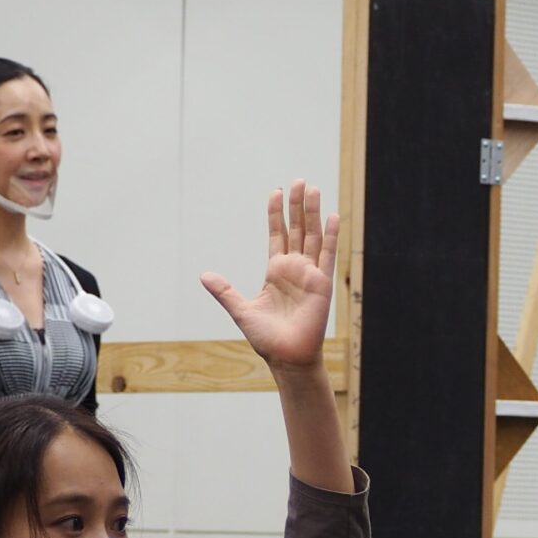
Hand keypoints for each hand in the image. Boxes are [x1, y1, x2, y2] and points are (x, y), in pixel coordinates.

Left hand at [203, 182, 337, 372]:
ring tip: (312, 189)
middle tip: (297, 181)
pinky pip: (327, 255)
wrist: (286, 356)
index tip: (275, 192)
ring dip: (313, 213)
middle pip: (297, 229)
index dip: (276, 214)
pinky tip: (333, 216)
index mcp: (276, 271)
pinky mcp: (322, 283)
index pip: (277, 235)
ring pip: (312, 236)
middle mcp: (294, 268)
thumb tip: (204, 275)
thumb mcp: (241, 310)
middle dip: (296, 205)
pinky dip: (331, 236)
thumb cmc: (266, 337)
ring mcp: (310, 274)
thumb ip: (225, 291)